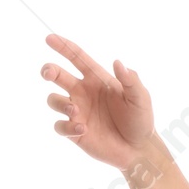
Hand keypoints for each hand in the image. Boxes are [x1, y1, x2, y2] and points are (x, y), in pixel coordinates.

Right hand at [42, 33, 157, 172]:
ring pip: (54, 100)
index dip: (63, 46)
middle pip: (57, 75)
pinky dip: (66, 126)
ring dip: (59, 102)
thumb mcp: (140, 98)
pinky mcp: (75, 132)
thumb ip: (131, 80)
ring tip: (75, 109)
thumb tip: (118, 62)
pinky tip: (82, 128)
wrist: (140, 150)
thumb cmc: (140, 120)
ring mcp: (77, 112)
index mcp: (96, 79)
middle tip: (48, 73)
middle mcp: (83, 92)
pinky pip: (60, 126)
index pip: (76, 58)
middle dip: (48, 70)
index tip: (49, 38)